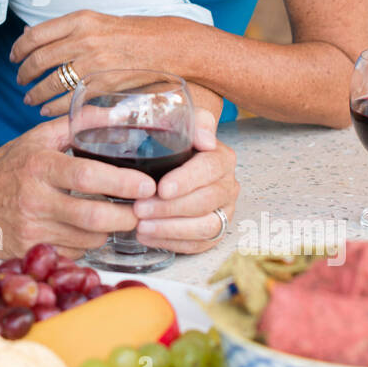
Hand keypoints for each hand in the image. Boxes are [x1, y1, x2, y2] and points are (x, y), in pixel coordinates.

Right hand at [0, 118, 157, 260]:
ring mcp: (31, 229)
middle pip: (94, 217)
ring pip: (89, 239)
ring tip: (114, 216)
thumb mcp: (37, 138)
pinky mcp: (29, 251)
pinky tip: (83, 229)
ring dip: (109, 230)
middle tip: (142, 208)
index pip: (88, 175)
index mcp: (39, 165)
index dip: (122, 182)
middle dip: (127, 216)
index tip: (147, 184)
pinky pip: (74, 252)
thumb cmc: (7, 166)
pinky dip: (87, 243)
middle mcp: (34, 200)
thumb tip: (117, 112)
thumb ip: (77, 123)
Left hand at [11, 10, 184, 115]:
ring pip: (51, 81)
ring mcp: (93, 62)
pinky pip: (68, 98)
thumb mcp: (97, 21)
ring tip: (30, 99)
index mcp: (80, 20)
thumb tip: (33, 36)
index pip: (35, 35)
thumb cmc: (133, 33)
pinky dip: (53, 106)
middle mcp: (84, 39)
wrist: (167, 45)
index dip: (19, 48)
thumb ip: (66, 30)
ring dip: (35, 93)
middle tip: (20, 81)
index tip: (13, 57)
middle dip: (24, 74)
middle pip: (39, 60)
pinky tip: (47, 110)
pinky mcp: (102, 84)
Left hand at [130, 109, 238, 253]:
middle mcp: (227, 186)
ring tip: (141, 226)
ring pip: (205, 227)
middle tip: (140, 209)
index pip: (210, 169)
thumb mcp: (180, 122)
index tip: (161, 188)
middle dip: (170, 208)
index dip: (187, 180)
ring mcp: (223, 211)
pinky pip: (198, 244)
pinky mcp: (214, 232)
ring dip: (171, 229)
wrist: (171, 156)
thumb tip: (205, 139)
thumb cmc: (173, 140)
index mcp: (222, 158)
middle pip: (206, 201)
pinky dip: (171, 243)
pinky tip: (147, 236)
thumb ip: (194, 122)